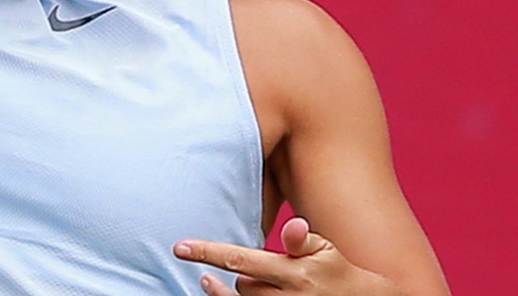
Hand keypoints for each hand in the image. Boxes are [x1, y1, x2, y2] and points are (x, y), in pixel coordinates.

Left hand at [173, 217, 401, 294]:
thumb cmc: (338, 273)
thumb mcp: (325, 251)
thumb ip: (303, 240)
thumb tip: (293, 226)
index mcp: (293, 272)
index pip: (239, 259)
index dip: (206, 252)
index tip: (179, 247)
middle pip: (240, 284)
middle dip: (239, 275)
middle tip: (242, 269)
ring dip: (234, 292)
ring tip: (212, 282)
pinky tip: (223, 294)